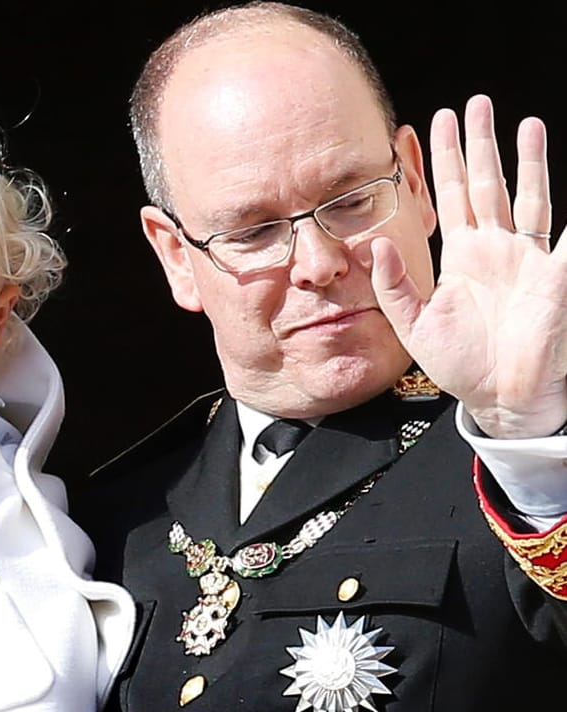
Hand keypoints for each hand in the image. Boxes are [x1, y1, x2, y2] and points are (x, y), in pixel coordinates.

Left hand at [373, 95, 566, 437]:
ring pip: (525, 195)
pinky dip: (561, 211)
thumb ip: (394, 286)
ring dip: (523, 158)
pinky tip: (551, 171)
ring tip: (521, 121)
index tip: (431, 125)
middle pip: (486, 184)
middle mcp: (494, 249)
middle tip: (474, 104)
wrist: (501, 396)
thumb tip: (374, 245)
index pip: (448, 197)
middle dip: (479, 144)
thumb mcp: (415, 325)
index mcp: (460, 258)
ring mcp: (526, 256)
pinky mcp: (552, 273)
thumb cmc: (461, 364)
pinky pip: (563, 234)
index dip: (442, 163)